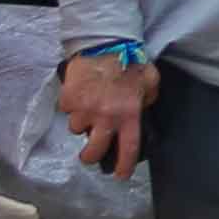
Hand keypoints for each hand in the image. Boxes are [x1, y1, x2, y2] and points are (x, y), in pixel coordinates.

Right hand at [61, 47, 156, 178]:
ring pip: (77, 129)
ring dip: (82, 123)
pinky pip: (67, 110)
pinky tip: (80, 95)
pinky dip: (72, 105)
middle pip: (94, 150)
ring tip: (89, 108)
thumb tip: (142, 110)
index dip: (124, 166)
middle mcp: (105, 117)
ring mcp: (84, 109)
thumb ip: (148, 100)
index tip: (121, 176)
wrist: (104, 43)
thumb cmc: (131, 61)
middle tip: (91, 154)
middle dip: (91, 156)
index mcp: (129, 114)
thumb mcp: (151, 81)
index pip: (128, 148)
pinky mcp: (68, 99)